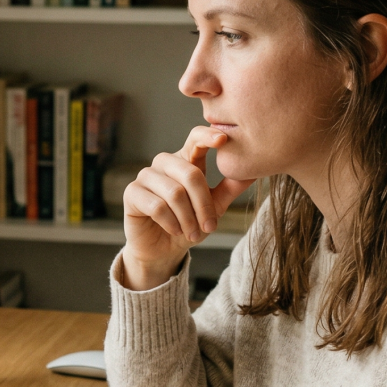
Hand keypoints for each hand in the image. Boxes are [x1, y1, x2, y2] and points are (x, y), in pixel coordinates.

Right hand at [120, 127, 253, 289]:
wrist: (163, 249)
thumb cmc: (189, 224)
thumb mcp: (215, 207)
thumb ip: (230, 188)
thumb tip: (254, 170)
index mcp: (185, 160)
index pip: (195, 138)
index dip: (207, 136)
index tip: (223, 139)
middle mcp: (164, 163)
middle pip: (190, 173)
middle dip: (203, 204)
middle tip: (210, 227)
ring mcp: (146, 176)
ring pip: (174, 192)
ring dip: (188, 218)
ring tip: (193, 234)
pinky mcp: (132, 193)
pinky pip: (157, 206)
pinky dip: (171, 222)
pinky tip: (175, 231)